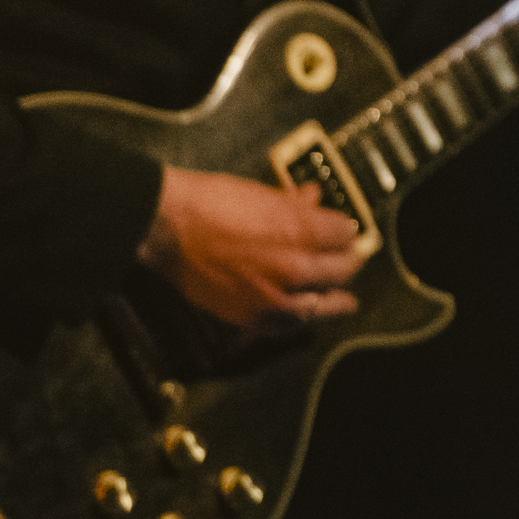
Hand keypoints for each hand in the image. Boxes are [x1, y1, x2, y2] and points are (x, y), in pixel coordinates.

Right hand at [137, 165, 372, 331]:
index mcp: (300, 231)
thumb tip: (312, 201)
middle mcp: (293, 267)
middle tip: (352, 259)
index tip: (347, 231)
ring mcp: (273, 295)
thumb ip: (294, 205)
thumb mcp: (262, 194)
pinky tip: (308, 315)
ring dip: (335, 298)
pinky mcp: (250, 315)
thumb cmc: (209, 203)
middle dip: (349, 262)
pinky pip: (288, 324)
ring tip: (345, 298)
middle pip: (342, 270)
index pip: (346, 234)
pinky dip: (302, 318)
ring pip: (322, 304)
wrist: (167, 226)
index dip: (348, 230)